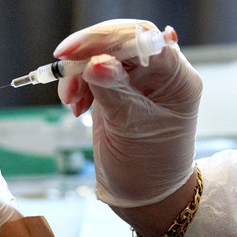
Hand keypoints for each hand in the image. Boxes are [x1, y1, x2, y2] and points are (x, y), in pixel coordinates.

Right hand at [55, 19, 201, 206]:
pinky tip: (76, 106)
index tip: (74, 52)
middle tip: (61, 66)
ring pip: (102, 54)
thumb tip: (94, 62)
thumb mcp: (130, 129)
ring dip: (78, 72)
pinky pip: (93, 71)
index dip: (107, 39)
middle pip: (120, 40)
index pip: (143, 39)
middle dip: (87, 52)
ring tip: (70, 101)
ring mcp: (138, 80)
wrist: (144, 196)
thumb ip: (112, 91)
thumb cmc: (148, 167)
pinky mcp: (118, 89)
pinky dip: (78, 83)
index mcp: (176, 77)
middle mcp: (160, 73)